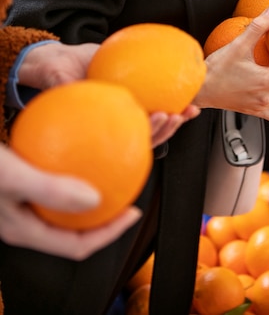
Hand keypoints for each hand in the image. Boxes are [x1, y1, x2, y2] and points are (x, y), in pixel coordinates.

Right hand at [0, 145, 140, 258]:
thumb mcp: (12, 176)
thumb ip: (51, 190)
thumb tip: (96, 201)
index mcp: (24, 229)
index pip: (76, 246)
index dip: (110, 234)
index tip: (134, 212)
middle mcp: (24, 219)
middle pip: (73, 227)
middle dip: (104, 213)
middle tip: (127, 190)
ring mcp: (20, 200)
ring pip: (63, 203)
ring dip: (89, 189)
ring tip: (111, 168)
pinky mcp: (18, 179)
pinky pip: (52, 178)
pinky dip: (70, 167)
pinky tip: (80, 144)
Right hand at [18, 41, 200, 147]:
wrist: (64, 60)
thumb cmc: (57, 74)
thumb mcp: (57, 79)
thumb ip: (62, 85)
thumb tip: (64, 87)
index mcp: (102, 127)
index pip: (126, 139)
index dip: (145, 134)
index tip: (156, 119)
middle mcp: (118, 122)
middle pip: (146, 136)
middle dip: (164, 129)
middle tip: (174, 116)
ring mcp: (129, 109)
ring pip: (156, 123)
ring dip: (176, 119)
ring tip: (188, 111)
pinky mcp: (138, 94)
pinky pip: (159, 99)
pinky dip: (177, 99)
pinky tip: (190, 96)